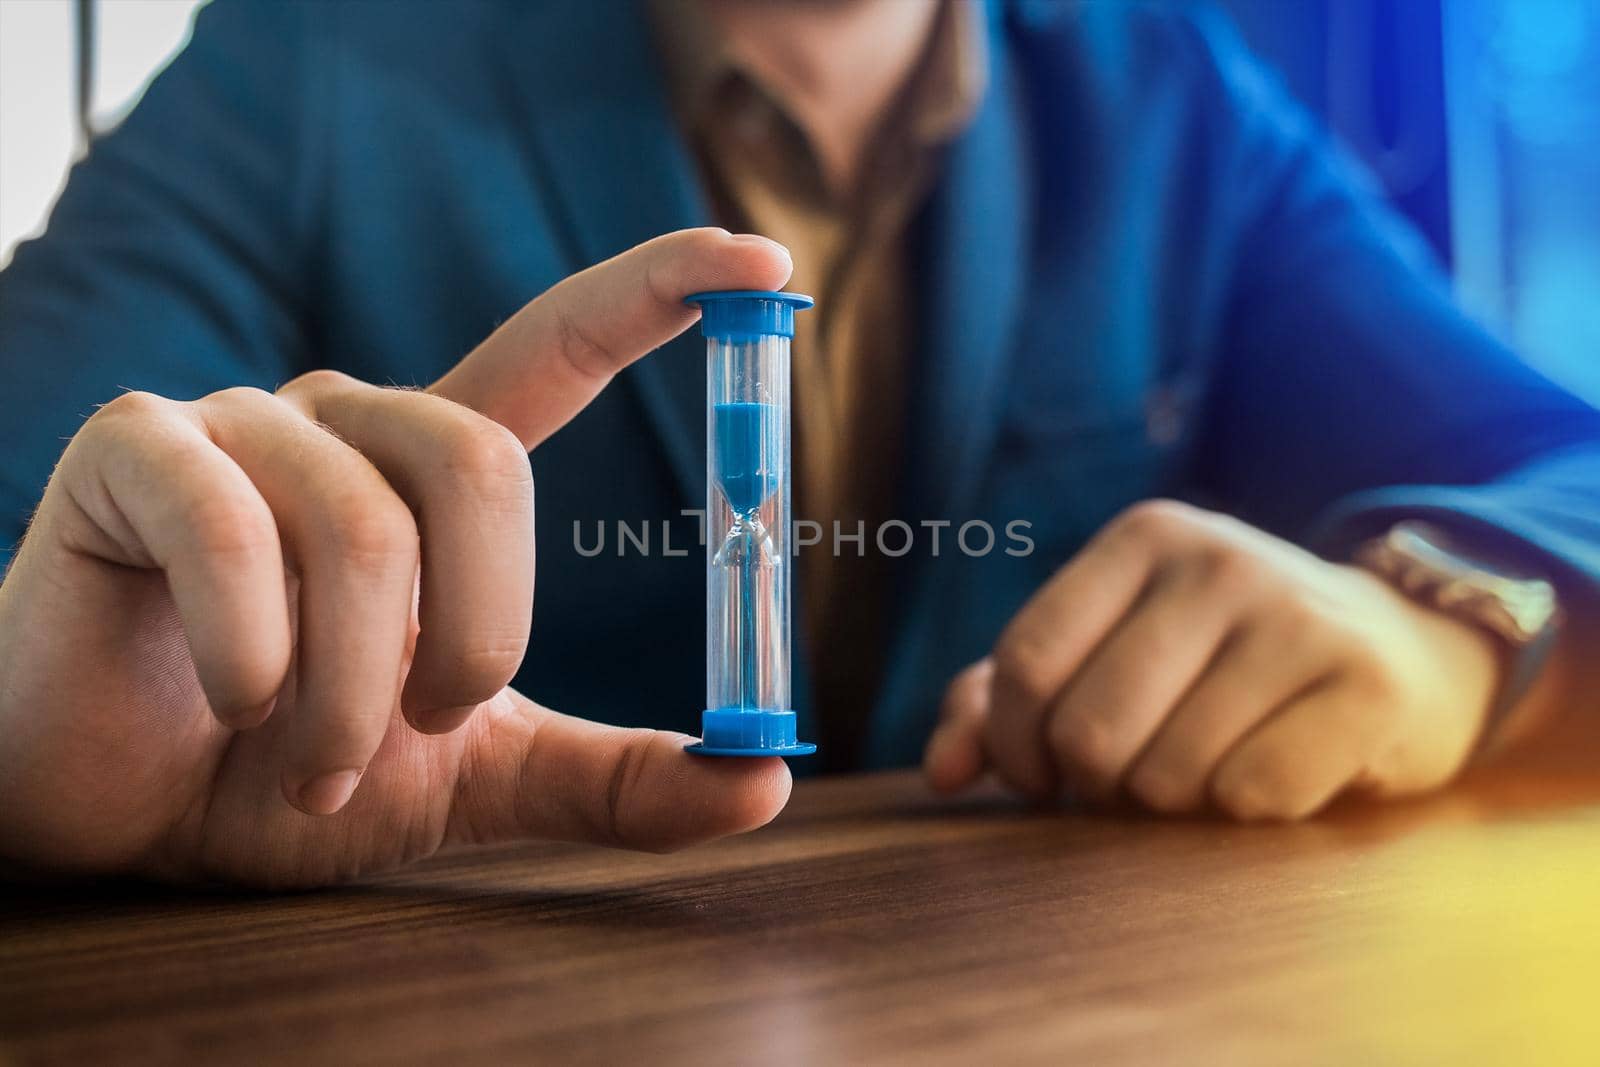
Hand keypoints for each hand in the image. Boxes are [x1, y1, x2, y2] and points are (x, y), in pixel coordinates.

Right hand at [0, 229, 794, 885]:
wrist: (115, 814)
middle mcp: (346, 422)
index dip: (656, 291)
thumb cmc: (284, 769)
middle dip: (472, 636)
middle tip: (417, 726)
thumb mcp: (475, 777)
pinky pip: (231, 530)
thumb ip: (612, 777)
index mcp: (431, 475)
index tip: (762, 258)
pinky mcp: (135, 449)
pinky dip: (250, 655)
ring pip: (365, 527)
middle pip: (479, 464)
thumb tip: (766, 779)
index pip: (556, 345)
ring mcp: (240, 423)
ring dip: (347, 697)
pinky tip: (226, 702)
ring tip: (305, 762)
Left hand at [923, 500, 1503, 818]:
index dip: (1012, 743)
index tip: (1038, 773)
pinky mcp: (1366, 686)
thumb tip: (943, 773)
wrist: (1399, 652)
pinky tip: (1269, 771)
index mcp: (1143, 539)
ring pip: (1168, 775)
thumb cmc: (1218, 663)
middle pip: (1090, 729)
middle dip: (1094, 783)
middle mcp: (1220, 560)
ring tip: (1204, 765)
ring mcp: (1299, 617)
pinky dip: (1245, 812)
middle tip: (1129, 778)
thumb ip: (1004, 700)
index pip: (1025, 659)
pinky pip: (1252, 796)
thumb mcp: (1110, 651)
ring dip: (1171, 803)